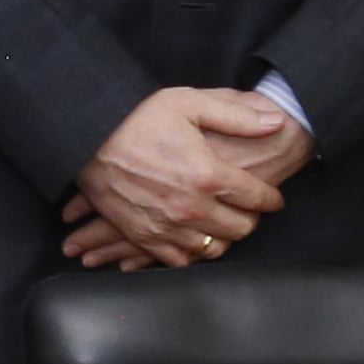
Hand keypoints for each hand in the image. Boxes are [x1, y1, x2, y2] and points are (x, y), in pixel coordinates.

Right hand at [67, 87, 290, 268]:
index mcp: (208, 175)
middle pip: (242, 228)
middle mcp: (191, 207)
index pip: (258, 198)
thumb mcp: (188, 103)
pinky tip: (194, 236)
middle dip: (250, 218)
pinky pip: (182, 259)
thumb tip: (276, 123)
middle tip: (246, 208)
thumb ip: (236, 116)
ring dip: (223, 236)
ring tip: (222, 221)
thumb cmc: (138, 117)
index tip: (272, 198)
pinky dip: (193, 252)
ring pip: (215, 248)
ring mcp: (167, 226)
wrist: (87, 137)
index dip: (271, 198)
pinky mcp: (145, 237)